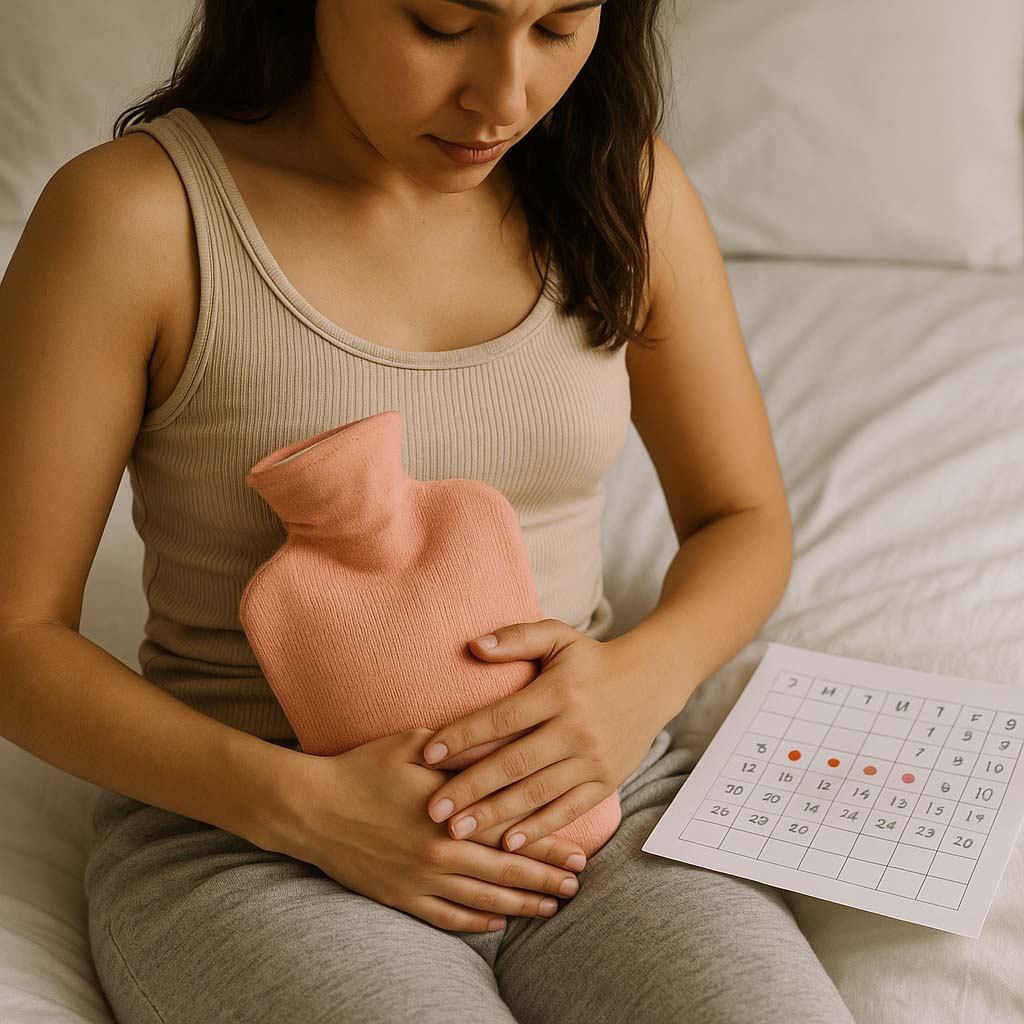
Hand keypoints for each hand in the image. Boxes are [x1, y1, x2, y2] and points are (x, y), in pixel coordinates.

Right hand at [265, 728, 583, 933]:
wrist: (310, 807)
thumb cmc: (362, 768)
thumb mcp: (412, 745)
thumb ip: (458, 750)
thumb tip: (499, 742)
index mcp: (448, 812)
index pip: (510, 832)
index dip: (547, 844)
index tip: (578, 851)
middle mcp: (439, 851)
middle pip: (504, 871)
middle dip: (545, 880)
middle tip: (577, 885)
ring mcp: (419, 879)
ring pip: (482, 901)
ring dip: (520, 906)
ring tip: (550, 908)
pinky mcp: (399, 896)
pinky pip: (446, 917)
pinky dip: (476, 924)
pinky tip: (497, 924)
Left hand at [416, 619, 666, 852]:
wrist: (653, 682)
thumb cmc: (592, 659)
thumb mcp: (558, 637)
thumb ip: (516, 638)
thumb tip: (473, 646)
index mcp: (558, 692)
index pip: (502, 718)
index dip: (463, 736)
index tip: (428, 753)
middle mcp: (575, 728)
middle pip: (514, 763)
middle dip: (470, 788)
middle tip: (431, 809)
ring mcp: (593, 759)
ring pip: (537, 793)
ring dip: (495, 814)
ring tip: (457, 831)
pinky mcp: (606, 782)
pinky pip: (569, 809)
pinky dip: (540, 828)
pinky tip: (509, 841)